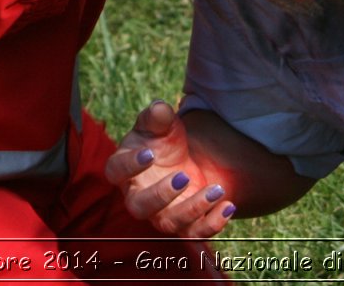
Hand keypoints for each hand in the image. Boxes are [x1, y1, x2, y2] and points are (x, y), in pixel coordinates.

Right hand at [104, 100, 235, 238]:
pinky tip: (228, 206)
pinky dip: (212, 224)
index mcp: (125, 170)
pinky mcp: (184, 225)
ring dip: (193, 209)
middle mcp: (139, 197)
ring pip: (170, 223)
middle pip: (139, 207)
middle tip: (184, 176)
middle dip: (161, 195)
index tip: (150, 154)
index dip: (129, 165)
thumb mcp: (161, 124)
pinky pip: (194, 234)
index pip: (116, 171)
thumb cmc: (163, 140)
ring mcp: (161, 214)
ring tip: (217, 190)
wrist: (184, 159)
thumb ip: (157, 116)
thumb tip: (159, 108)